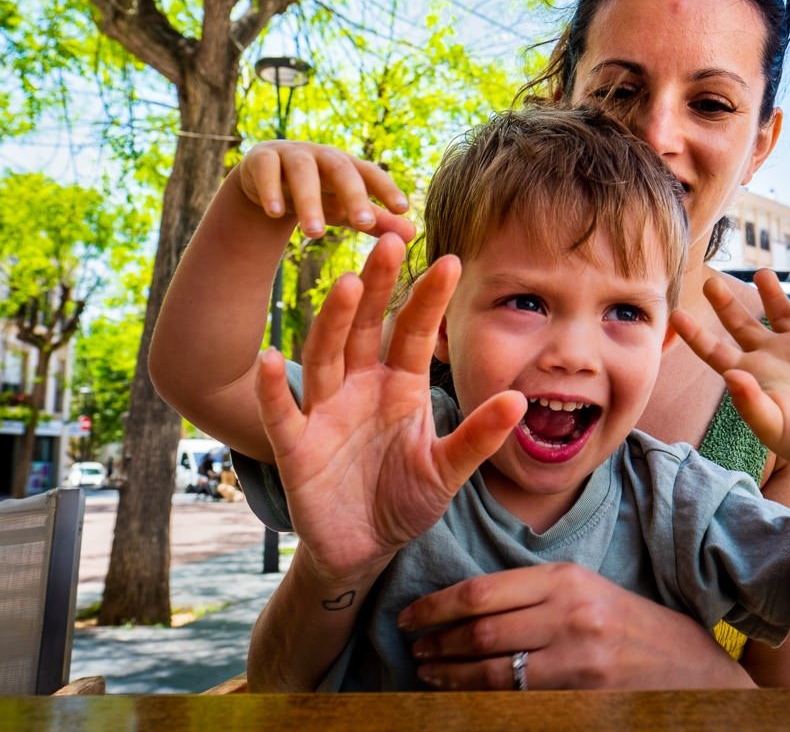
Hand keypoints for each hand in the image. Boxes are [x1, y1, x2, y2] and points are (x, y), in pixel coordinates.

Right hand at [237, 140, 415, 240]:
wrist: (266, 182)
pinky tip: (274, 214)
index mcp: (347, 166)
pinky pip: (267, 171)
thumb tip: (413, 233)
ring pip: (303, 173)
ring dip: (309, 201)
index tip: (403, 210)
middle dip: (353, 195)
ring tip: (315, 234)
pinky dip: (271, 190)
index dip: (387, 189)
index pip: (371, 173)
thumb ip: (376, 221)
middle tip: (364, 223)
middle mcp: (322, 155)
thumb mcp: (345, 210)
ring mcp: (290, 154)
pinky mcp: (261, 159)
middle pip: (340, 169)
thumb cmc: (318, 195)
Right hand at [254, 234, 526, 585]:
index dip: (429, 298)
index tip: (451, 260)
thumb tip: (520, 401)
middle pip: (365, 328)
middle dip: (377, 286)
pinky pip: (281, 413)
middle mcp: (359, 388)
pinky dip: (274, 388)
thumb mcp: (447, 471)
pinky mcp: (295, 447)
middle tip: (388, 240)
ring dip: (334, 321)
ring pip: (325, 357)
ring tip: (349, 285)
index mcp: (399, 386)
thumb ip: (477, 437)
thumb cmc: (406, 500)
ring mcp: (325, 413)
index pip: (413, 332)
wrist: (364, 549)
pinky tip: (270, 359)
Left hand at [397, 563, 752, 689]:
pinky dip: (481, 701)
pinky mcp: (581, 699)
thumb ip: (532, 594)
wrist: (690, 669)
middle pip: (480, 631)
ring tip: (429, 673)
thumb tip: (465, 606)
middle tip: (413, 649)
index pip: (482, 592)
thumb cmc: (630, 625)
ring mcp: (576, 662)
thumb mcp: (585, 590)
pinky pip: (515, 701)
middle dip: (437, 643)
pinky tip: (463, 697)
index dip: (436, 607)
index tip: (411, 616)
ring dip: (451, 676)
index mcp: (566, 580)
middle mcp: (569, 617)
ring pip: (491, 672)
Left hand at [671, 270, 789, 490]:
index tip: (675, 315)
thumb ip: (750, 403)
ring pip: (782, 310)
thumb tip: (731, 375)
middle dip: (725, 302)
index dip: (695, 335)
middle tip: (709, 283)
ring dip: (771, 291)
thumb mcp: (773, 426)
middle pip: (741, 322)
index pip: (715, 350)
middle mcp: (773, 356)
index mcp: (751, 374)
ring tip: (761, 273)